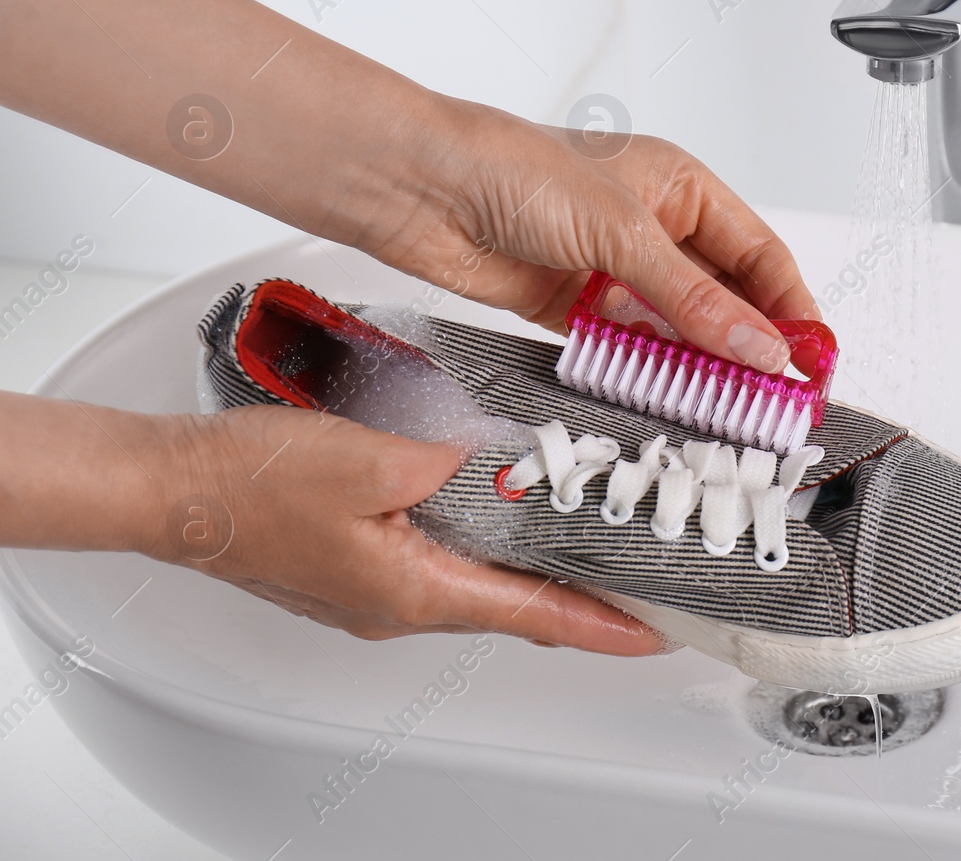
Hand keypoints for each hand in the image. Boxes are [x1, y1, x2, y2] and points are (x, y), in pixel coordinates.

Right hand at [152, 404, 661, 654]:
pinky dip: (488, 549)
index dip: (604, 626)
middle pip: (516, 607)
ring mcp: (377, 590)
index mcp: (415, 591)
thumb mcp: (374, 459)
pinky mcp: (359, 566)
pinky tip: (503, 516)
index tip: (656, 631)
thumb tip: (500, 461)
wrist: (175, 488)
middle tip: (641, 578)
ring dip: (536, 570)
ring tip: (592, 542)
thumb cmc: (253, 484)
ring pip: (480, 585)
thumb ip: (452, 461)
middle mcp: (401, 605)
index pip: (535, 617)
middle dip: (583, 598)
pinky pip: (443, 564)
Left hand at [358, 98, 819, 374]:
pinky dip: (649, 374)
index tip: (813, 361)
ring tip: (728, 409)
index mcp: (683, 188)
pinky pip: (628, 349)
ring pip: (677, 329)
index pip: (761, 256)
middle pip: (724, 298)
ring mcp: (614, 270)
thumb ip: (694, 299)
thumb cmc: (515, 169)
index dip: (792, 309)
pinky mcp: (574, 307)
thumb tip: (760, 347)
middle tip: (775, 399)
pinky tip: (668, 398)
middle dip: (750, 347)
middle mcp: (654, 229)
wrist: (421, 189)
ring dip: (701, 366)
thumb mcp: (624, 232)